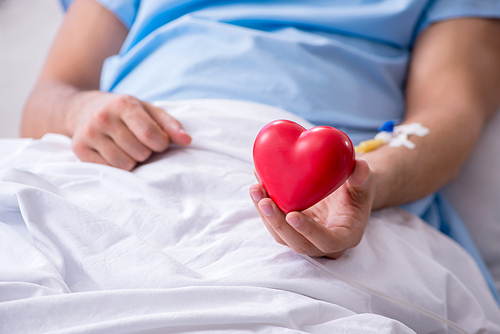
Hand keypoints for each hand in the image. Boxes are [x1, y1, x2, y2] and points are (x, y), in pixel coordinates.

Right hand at [68, 92, 191, 169]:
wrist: (82, 109)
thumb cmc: (124, 112)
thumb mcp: (148, 111)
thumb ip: (170, 125)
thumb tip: (187, 140)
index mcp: (123, 104)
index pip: (151, 135)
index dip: (161, 144)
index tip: (159, 142)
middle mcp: (103, 118)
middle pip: (140, 153)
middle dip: (145, 152)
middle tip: (138, 143)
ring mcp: (89, 134)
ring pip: (125, 165)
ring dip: (132, 161)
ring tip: (126, 148)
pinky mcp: (79, 149)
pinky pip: (109, 170)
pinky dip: (117, 166)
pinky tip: (113, 153)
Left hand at [249, 159, 373, 258]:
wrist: (345, 192)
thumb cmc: (357, 187)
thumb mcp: (364, 181)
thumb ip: (363, 177)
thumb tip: (359, 168)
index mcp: (345, 236)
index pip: (327, 242)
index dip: (309, 232)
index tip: (293, 215)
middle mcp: (323, 243)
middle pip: (297, 243)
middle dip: (278, 223)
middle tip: (264, 201)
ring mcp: (305, 239)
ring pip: (281, 235)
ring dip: (265, 215)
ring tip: (256, 189)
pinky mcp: (291, 229)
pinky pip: (274, 223)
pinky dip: (263, 206)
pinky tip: (257, 186)